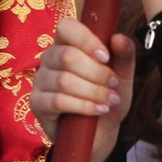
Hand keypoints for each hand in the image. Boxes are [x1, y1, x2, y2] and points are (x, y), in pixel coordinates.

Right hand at [32, 17, 134, 161]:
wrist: (101, 134)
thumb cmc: (107, 98)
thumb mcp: (123, 77)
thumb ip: (124, 56)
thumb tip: (119, 37)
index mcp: (67, 45)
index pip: (66, 27)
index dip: (85, 39)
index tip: (106, 57)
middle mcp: (49, 59)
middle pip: (66, 56)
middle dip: (97, 73)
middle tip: (113, 85)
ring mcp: (40, 81)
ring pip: (63, 80)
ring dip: (93, 92)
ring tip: (109, 100)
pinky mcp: (37, 103)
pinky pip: (58, 100)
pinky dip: (84, 106)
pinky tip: (98, 110)